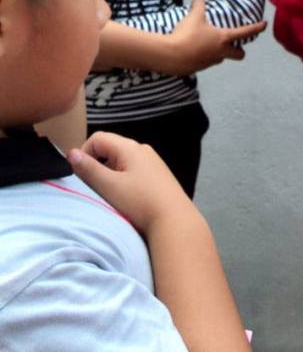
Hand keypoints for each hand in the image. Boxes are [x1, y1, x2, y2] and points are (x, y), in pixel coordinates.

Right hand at [68, 131, 191, 234]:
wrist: (174, 220)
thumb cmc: (140, 202)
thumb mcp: (109, 186)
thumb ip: (89, 169)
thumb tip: (70, 153)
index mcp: (130, 147)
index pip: (98, 138)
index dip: (84, 153)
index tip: (81, 177)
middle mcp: (142, 149)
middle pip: (110, 148)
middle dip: (97, 165)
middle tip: (94, 188)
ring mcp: (152, 161)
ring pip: (121, 161)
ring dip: (110, 174)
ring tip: (110, 195)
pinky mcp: (158, 175)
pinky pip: (133, 170)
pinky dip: (123, 179)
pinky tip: (126, 198)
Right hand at [166, 0, 266, 75]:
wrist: (169, 55)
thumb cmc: (186, 34)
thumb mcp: (193, 16)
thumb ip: (198, 6)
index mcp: (223, 38)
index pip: (245, 32)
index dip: (256, 28)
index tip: (264, 25)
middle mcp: (220, 53)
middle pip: (239, 55)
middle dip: (239, 51)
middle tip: (233, 44)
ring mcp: (210, 63)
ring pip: (221, 59)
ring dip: (218, 53)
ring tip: (206, 44)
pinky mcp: (199, 69)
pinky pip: (205, 63)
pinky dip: (202, 57)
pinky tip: (192, 51)